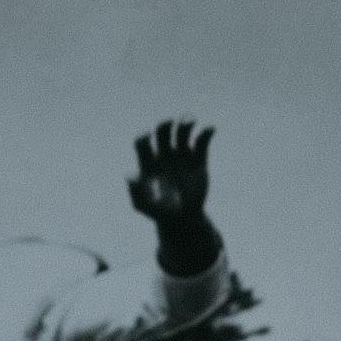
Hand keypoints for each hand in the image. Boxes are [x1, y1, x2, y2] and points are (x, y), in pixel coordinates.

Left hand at [128, 117, 219, 262]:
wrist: (182, 218)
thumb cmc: (159, 213)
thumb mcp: (143, 206)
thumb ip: (135, 191)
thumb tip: (129, 175)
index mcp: (149, 162)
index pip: (142, 142)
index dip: (144, 137)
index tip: (148, 138)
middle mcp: (165, 154)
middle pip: (163, 131)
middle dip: (165, 125)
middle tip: (169, 123)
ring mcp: (182, 155)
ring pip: (182, 131)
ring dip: (186, 122)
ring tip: (190, 122)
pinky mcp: (198, 159)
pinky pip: (202, 140)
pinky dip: (206, 132)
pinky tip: (210, 130)